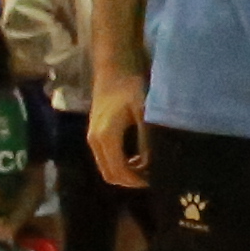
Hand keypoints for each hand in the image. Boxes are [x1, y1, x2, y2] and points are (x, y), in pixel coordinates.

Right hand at [88, 61, 143, 187]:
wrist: (114, 70)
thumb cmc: (132, 88)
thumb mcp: (145, 114)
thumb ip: (147, 140)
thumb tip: (151, 165)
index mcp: (106, 137)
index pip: (118, 171)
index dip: (136, 181)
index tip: (156, 180)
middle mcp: (94, 141)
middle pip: (109, 174)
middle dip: (131, 181)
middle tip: (154, 178)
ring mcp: (92, 137)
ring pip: (106, 167)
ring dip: (125, 173)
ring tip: (149, 170)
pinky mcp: (95, 133)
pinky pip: (106, 158)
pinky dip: (120, 164)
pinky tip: (139, 158)